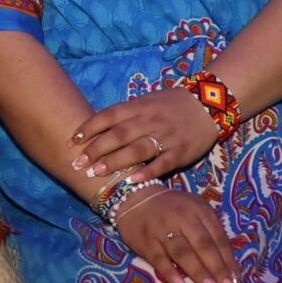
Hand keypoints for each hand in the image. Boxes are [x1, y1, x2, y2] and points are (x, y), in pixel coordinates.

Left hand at [72, 89, 220, 185]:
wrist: (209, 105)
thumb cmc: (172, 105)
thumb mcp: (147, 101)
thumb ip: (125, 114)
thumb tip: (96, 125)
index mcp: (140, 106)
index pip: (109, 115)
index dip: (89, 127)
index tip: (72, 141)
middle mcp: (150, 120)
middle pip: (119, 134)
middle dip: (96, 149)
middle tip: (79, 164)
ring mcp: (166, 136)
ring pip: (137, 149)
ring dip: (115, 161)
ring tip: (96, 173)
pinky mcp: (180, 152)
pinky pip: (162, 164)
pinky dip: (146, 172)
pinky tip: (130, 181)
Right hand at [115, 186, 240, 282]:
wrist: (136, 199)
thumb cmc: (173, 210)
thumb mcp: (196, 211)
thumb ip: (211, 233)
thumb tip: (229, 266)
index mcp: (200, 212)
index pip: (218, 239)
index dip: (229, 262)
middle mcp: (183, 219)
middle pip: (204, 246)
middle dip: (218, 270)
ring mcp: (163, 230)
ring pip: (183, 253)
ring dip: (199, 272)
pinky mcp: (146, 242)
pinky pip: (159, 259)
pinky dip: (170, 272)